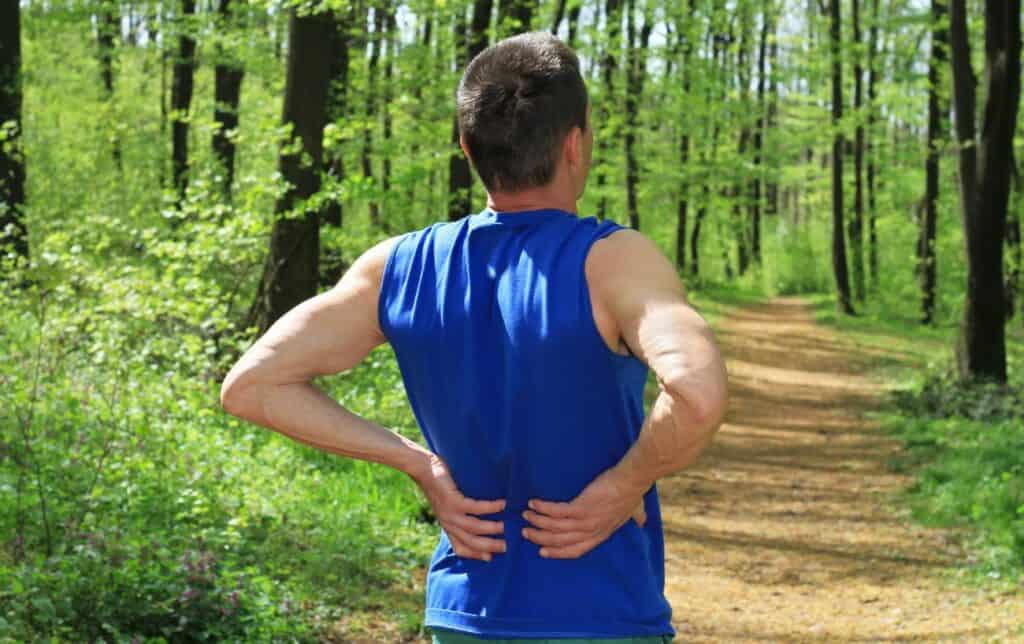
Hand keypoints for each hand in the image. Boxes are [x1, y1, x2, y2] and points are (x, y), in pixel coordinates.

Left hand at [413, 452, 506, 561]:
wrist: (422, 469)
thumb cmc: (440, 484)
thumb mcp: (449, 504)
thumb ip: (461, 514)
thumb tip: (485, 516)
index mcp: (448, 526)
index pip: (461, 548)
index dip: (476, 555)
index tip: (491, 558)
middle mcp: (448, 523)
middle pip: (471, 542)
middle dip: (490, 546)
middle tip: (508, 546)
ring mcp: (449, 513)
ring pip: (474, 527)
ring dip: (492, 528)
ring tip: (507, 526)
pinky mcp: (452, 501)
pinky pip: (475, 508)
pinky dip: (490, 507)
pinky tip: (502, 504)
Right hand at [521, 467, 646, 558]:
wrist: (632, 480)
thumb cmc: (633, 493)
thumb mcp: (634, 512)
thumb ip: (636, 518)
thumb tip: (642, 521)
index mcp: (601, 534)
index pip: (576, 550)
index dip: (558, 552)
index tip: (542, 551)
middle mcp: (592, 531)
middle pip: (560, 541)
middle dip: (541, 537)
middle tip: (526, 532)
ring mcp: (586, 521)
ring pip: (555, 527)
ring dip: (537, 522)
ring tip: (525, 516)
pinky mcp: (581, 507)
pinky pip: (556, 512)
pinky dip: (543, 509)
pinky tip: (533, 503)